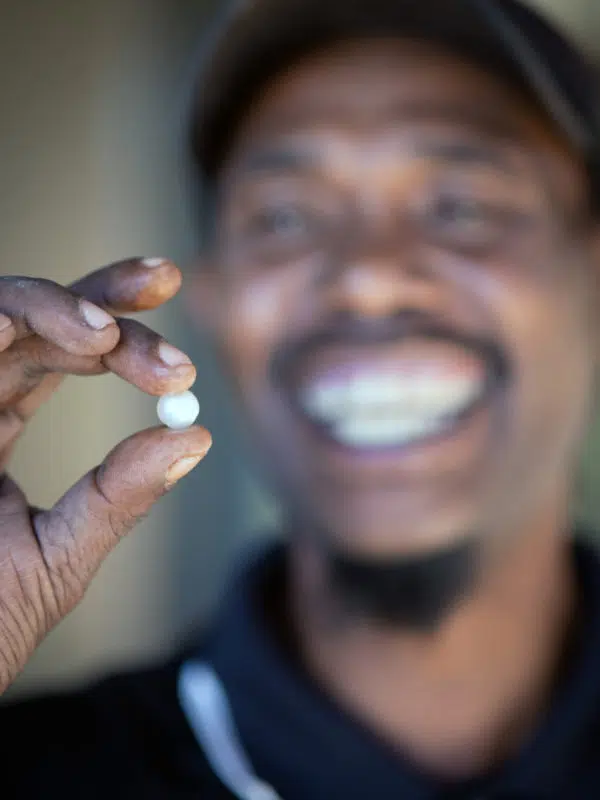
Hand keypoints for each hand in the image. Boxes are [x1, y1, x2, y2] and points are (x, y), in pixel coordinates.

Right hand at [0, 258, 211, 692]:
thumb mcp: (57, 556)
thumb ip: (118, 496)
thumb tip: (194, 438)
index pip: (61, 352)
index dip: (119, 328)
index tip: (178, 350)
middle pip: (34, 317)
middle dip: (101, 303)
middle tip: (162, 302)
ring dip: (47, 307)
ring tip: (104, 336)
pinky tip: (19, 332)